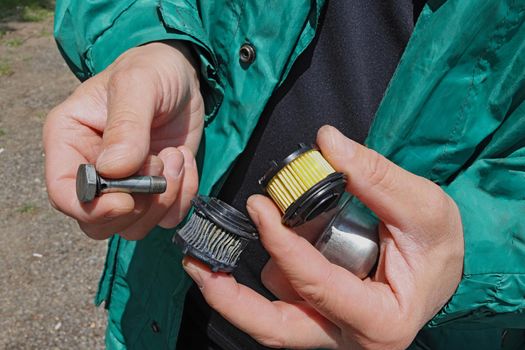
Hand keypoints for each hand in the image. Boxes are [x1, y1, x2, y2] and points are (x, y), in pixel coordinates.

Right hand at [44, 42, 202, 239]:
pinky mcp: (155, 191)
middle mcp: (91, 170)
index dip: (92, 208)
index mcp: (69, 141)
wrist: (182, 77)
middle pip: (97, 223)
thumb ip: (125, 125)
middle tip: (159, 163)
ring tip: (176, 156)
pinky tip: (185, 162)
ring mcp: (125, 185)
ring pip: (133, 226)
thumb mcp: (138, 84)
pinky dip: (183, 197)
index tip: (126, 199)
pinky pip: (166, 217)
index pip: (64, 194)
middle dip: (136, 204)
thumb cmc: (151, 70)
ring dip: (163, 199)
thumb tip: (113, 170)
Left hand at [182, 125, 463, 348]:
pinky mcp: (320, 320)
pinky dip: (269, 275)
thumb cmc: (438, 246)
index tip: (259, 205)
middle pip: (276, 328)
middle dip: (229, 298)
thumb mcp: (422, 206)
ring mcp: (332, 331)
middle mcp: (350, 337)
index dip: (282, 243)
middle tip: (194, 262)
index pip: (317, 286)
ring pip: (274, 316)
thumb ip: (375, 175)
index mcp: (380, 321)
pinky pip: (282, 304)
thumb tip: (327, 142)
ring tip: (236, 237)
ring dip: (246, 281)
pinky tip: (270, 244)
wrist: (440, 267)